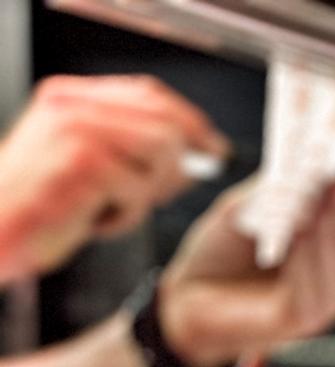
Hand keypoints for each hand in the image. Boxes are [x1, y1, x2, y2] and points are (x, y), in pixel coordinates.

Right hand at [0, 75, 226, 282]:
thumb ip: (137, 150)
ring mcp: (76, 131)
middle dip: (175, 165)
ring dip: (145, 194)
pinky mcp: (83, 165)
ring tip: (108, 209)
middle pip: (164, 123)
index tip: (213, 149)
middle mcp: (72, 106)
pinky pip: (139, 191)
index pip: (148, 94)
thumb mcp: (90, 168)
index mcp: (70, 98)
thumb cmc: (39, 209)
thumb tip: (203, 153)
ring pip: (160, 154)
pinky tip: (93, 221)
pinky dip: (125, 217)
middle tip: (154, 195)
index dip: (189, 122)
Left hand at [156, 180, 334, 366]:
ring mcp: (317, 306)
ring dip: (327, 228)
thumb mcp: (241, 215)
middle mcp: (327, 283)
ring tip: (319, 196)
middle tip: (331, 176)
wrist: (181, 303)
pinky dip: (307, 256)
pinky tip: (301, 228)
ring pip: (332, 265)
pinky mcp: (298, 322)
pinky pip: (310, 287)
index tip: (333, 165)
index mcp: (320, 259)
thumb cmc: (214, 260)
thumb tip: (296, 168)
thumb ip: (269, 196)